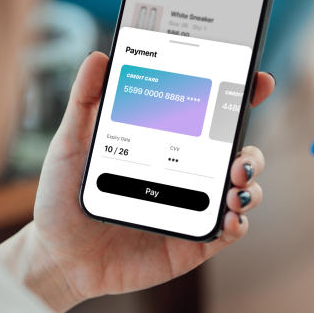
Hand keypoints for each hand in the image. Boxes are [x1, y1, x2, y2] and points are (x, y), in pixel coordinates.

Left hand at [2, 51, 274, 312]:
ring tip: (234, 186)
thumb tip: (98, 57)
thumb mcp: (71, 144)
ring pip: (242, 191)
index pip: (213, 116)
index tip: (258, 81)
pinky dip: (238, 222)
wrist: (55, 255)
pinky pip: (229, 231)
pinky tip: (229, 217)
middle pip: (240, 154)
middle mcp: (187, 174)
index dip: (243, 97)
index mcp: (167, 145)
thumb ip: (85, 101)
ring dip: (250, 186)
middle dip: (253, 153)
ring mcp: (193, 209)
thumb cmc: (62, 198)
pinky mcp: (192, 243)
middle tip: (239, 158)